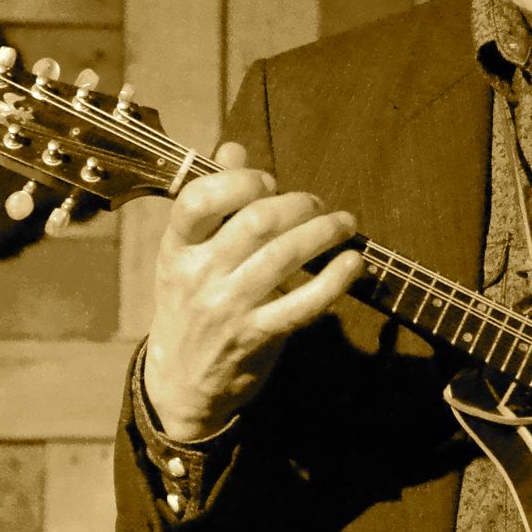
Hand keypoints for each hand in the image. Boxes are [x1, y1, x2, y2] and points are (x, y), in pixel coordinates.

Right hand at [144, 142, 363, 439]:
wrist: (180, 382)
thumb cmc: (190, 303)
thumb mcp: (187, 253)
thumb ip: (213, 201)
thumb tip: (234, 149)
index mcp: (177, 247)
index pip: (198, 199)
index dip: (242, 181)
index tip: (268, 183)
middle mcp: (198, 275)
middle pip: (255, 222)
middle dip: (297, 204)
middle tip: (318, 205)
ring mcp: (227, 308)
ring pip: (284, 257)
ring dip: (324, 232)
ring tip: (345, 224)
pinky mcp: (256, 337)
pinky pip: (304, 304)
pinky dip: (335, 280)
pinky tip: (353, 263)